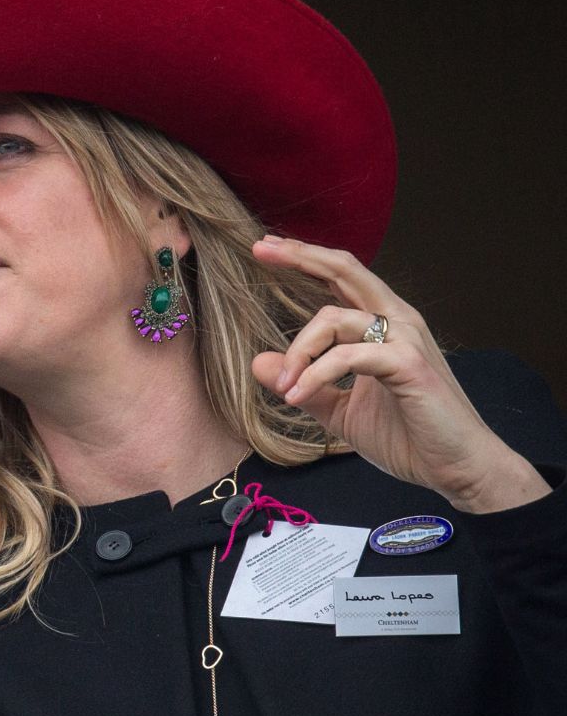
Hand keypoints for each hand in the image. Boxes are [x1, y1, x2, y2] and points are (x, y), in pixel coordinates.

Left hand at [249, 236, 546, 512]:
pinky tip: (297, 396)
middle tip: (259, 249)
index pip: (342, 277)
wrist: (455, 467)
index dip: (305, 258)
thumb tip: (259, 362)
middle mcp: (397, 321)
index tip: (264, 248)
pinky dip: (315, 375)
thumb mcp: (339, 410)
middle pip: (345, 271)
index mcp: (382, 325)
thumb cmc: (406, 436)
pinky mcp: (408, 364)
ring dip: (298, 353)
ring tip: (285, 389)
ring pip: (335, 319)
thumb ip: (305, 384)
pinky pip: (348, 356)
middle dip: (300, 256)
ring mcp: (406, 339)